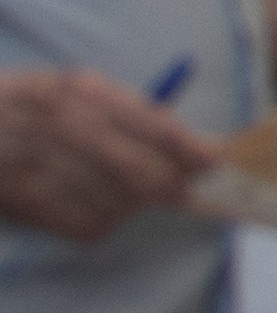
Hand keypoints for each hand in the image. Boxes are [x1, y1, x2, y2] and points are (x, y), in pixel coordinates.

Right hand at [0, 68, 210, 243]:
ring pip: (118, 202)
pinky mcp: (26, 204)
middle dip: (172, 183)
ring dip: (137, 203)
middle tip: (184, 189)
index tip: (214, 159)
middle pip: (141, 171)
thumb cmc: (26, 105)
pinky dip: (106, 221)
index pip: (151, 126)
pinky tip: (104, 209)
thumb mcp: (71, 87)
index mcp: (81, 94)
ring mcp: (42, 169)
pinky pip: (87, 225)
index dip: (189, 148)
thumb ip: (125, 108)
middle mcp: (65, 129)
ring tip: (135, 194)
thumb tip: (182, 139)